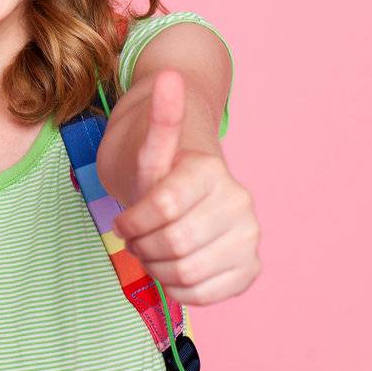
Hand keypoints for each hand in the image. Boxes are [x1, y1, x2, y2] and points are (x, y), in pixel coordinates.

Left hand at [113, 69, 260, 304]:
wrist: (183, 190)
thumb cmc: (156, 170)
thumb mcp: (145, 147)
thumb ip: (158, 118)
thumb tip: (168, 76)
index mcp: (210, 170)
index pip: (163, 206)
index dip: (132, 221)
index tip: (123, 221)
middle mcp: (239, 202)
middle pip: (173, 243)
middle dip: (142, 246)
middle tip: (135, 238)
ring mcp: (249, 236)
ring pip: (185, 272)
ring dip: (155, 267)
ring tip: (151, 250)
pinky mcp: (249, 268)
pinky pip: (202, 294)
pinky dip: (175, 287)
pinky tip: (170, 267)